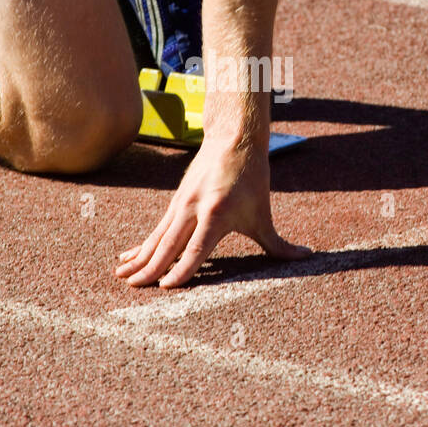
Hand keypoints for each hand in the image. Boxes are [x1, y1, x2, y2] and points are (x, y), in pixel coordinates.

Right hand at [116, 137, 310, 287]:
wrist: (232, 138)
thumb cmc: (251, 178)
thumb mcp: (263, 213)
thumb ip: (279, 244)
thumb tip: (308, 257)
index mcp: (215, 216)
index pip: (195, 250)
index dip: (181, 271)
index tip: (166, 288)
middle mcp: (193, 211)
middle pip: (167, 246)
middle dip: (149, 269)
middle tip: (131, 287)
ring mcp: (180, 207)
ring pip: (156, 238)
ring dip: (137, 258)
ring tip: (120, 276)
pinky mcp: (175, 204)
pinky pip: (155, 230)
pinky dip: (141, 245)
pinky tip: (127, 258)